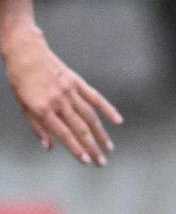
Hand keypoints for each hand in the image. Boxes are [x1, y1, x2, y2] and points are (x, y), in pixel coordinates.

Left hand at [3, 33, 120, 165]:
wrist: (25, 52)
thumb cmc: (20, 79)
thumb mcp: (22, 104)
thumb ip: (37, 126)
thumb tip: (48, 146)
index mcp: (42, 108)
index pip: (63, 133)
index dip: (76, 148)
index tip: (86, 161)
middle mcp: (58, 100)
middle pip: (80, 127)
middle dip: (92, 147)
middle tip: (101, 162)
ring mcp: (70, 91)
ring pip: (90, 115)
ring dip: (101, 133)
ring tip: (109, 147)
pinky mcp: (77, 81)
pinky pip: (95, 97)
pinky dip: (107, 109)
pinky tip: (117, 120)